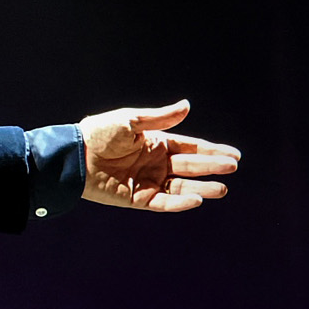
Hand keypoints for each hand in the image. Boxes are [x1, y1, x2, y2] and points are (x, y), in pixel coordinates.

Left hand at [78, 99, 238, 211]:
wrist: (74, 155)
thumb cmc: (98, 134)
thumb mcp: (130, 121)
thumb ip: (160, 118)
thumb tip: (187, 105)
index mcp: (155, 143)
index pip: (190, 147)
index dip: (211, 151)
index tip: (234, 154)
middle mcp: (155, 163)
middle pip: (190, 166)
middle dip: (212, 167)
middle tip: (232, 167)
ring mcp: (147, 181)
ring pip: (181, 187)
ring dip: (202, 188)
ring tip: (222, 189)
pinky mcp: (137, 198)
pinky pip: (163, 203)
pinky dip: (179, 203)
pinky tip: (197, 200)